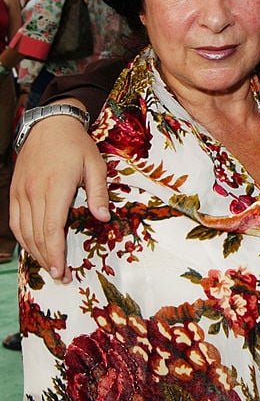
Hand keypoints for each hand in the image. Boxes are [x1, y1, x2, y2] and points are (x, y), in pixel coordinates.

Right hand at [10, 106, 108, 281]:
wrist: (50, 124)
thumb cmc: (76, 145)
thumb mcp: (96, 164)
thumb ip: (99, 192)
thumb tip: (103, 217)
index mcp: (56, 187)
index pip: (52, 228)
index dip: (55, 253)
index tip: (61, 270)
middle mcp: (34, 192)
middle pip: (37, 235)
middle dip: (48, 259)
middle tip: (60, 276)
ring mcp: (22, 192)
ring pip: (24, 231)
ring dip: (35, 252)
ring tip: (49, 267)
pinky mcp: (15, 191)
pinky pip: (15, 221)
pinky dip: (23, 238)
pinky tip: (33, 248)